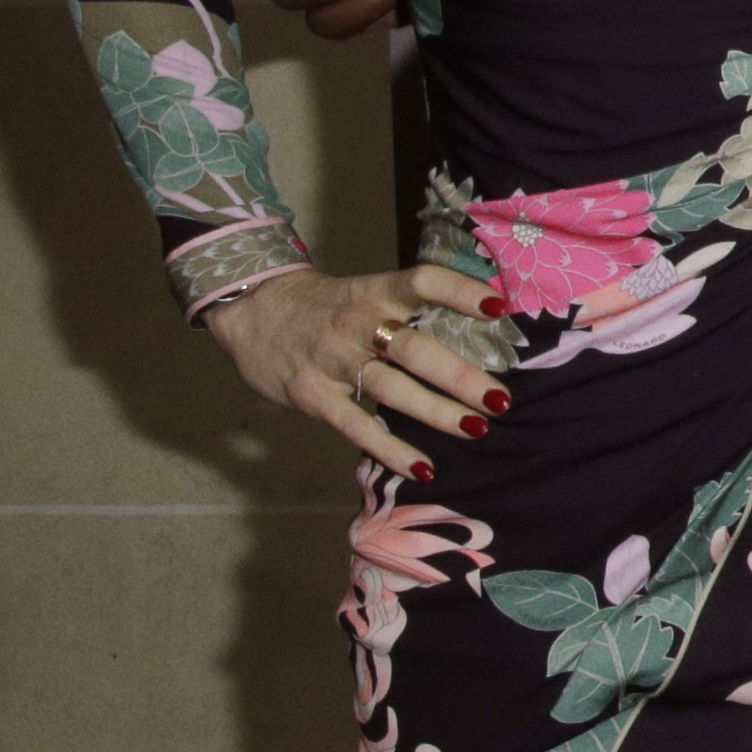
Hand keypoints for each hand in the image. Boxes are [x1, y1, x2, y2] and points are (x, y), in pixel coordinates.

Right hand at [202, 262, 503, 480]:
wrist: (250, 308)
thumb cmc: (323, 304)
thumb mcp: (364, 290)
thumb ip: (409, 307)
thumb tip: (485, 321)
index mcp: (374, 292)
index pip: (422, 282)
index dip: (460, 291)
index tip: (498, 306)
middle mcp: (356, 325)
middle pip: (415, 349)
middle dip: (460, 376)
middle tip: (500, 398)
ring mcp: (332, 362)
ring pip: (391, 389)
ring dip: (436, 412)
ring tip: (477, 428)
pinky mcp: (312, 395)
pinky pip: (356, 426)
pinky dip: (390, 449)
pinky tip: (424, 468)